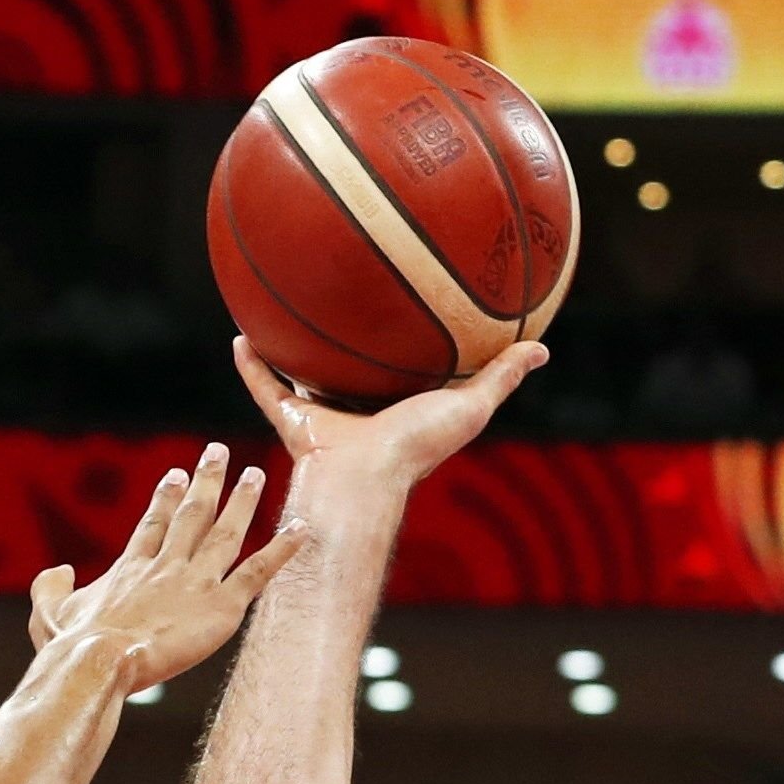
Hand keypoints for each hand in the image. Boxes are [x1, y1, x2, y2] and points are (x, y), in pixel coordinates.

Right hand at [26, 441, 303, 694]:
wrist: (98, 661)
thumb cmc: (71, 648)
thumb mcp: (48, 615)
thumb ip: (52, 588)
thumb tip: (60, 571)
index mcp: (130, 568)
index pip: (153, 524)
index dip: (166, 498)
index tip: (176, 474)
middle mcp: (166, 565)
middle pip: (191, 515)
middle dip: (207, 482)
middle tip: (219, 453)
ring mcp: (196, 582)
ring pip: (226, 533)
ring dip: (244, 501)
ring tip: (257, 474)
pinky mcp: (222, 606)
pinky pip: (259, 571)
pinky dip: (282, 549)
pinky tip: (302, 528)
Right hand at [232, 334, 544, 502]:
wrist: (364, 478)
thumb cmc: (418, 448)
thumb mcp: (471, 406)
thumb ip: (501, 377)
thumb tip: (542, 346)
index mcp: (397, 410)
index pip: (404, 374)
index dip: (406, 350)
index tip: (407, 317)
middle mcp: (357, 411)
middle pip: (350, 373)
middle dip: (347, 347)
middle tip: (344, 306)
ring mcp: (322, 416)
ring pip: (304, 378)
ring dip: (293, 352)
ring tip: (281, 315)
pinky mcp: (293, 421)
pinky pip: (267, 388)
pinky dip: (252, 366)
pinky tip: (241, 334)